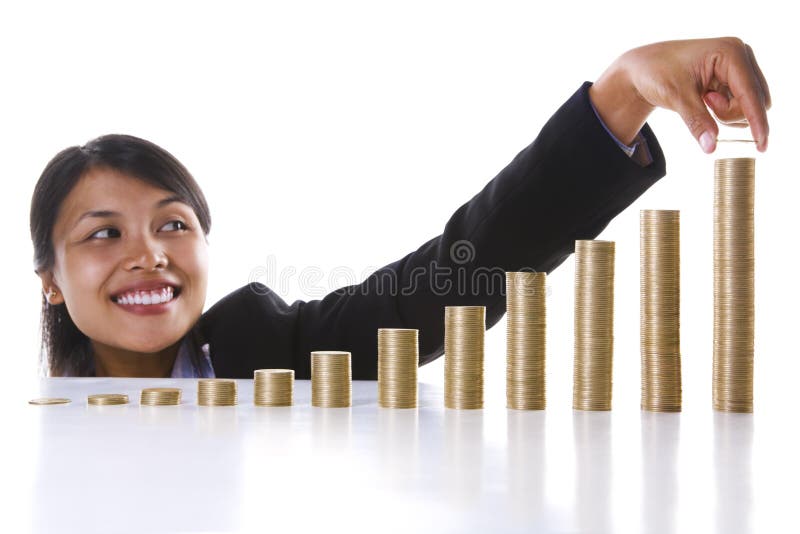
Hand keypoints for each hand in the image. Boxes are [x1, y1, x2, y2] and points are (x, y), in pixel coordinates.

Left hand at [589, 37, 770, 152]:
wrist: (645, 68)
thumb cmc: (657, 74)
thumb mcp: (677, 98)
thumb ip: (697, 122)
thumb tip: (711, 147)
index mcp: (731, 52)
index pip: (751, 93)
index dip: (757, 120)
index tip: (761, 144)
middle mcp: (741, 56)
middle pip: (755, 101)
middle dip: (730, 113)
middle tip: (705, 103)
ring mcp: (740, 66)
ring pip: (749, 106)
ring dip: (726, 113)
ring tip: (703, 98)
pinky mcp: (735, 77)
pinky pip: (741, 105)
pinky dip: (724, 111)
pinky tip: (707, 98)